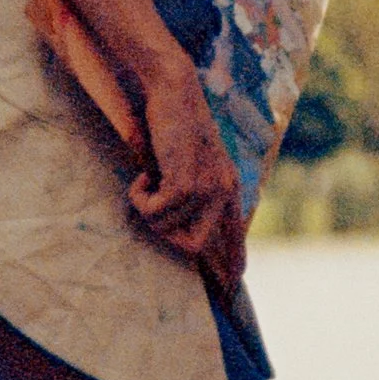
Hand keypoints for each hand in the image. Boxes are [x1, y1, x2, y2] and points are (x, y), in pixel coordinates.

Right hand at [128, 60, 246, 296]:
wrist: (174, 91)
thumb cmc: (176, 125)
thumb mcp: (191, 162)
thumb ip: (192, 191)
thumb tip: (178, 228)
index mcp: (230, 187)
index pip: (237, 237)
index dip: (234, 264)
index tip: (232, 288)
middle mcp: (224, 190)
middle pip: (196, 246)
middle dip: (167, 237)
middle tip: (151, 212)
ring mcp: (206, 187)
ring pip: (167, 228)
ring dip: (147, 210)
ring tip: (146, 182)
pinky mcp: (185, 182)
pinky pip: (155, 213)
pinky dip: (141, 199)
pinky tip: (142, 177)